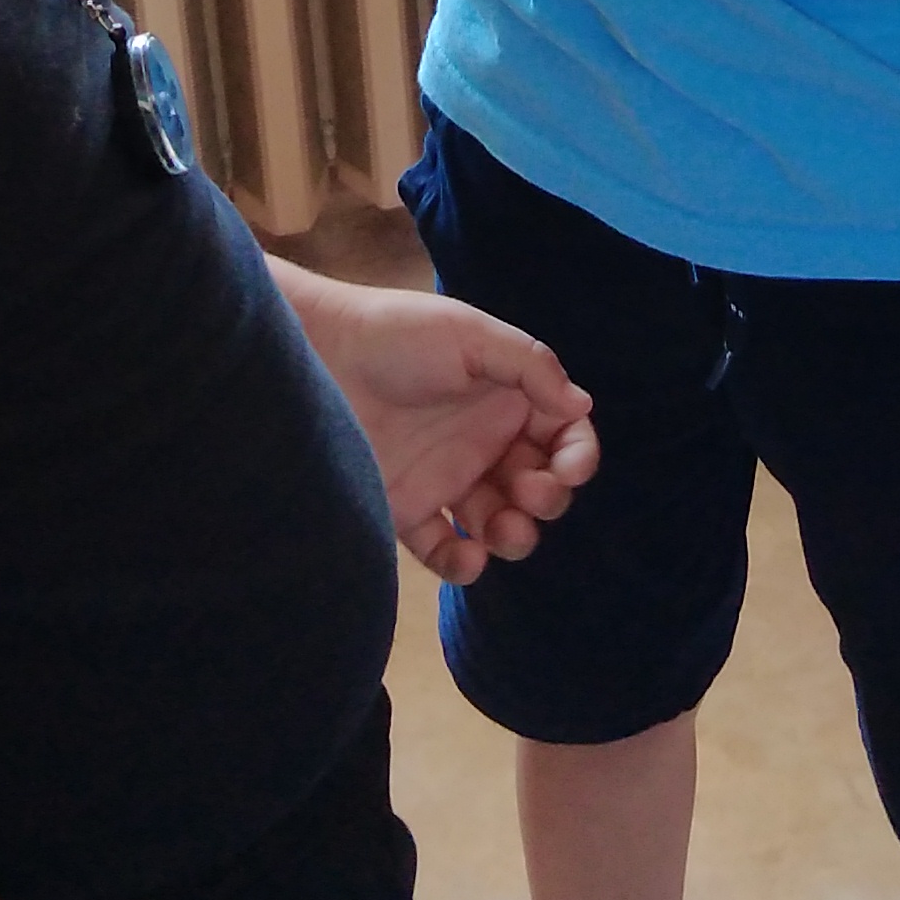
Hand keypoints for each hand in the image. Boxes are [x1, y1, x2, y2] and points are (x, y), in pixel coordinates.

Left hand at [278, 270, 599, 583]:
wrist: (319, 357)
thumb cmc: (396, 334)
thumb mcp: (471, 334)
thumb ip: (530, 366)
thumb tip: (581, 406)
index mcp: (508, 400)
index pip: (563, 438)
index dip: (576, 458)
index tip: (568, 469)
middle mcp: (484, 443)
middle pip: (540, 489)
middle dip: (548, 500)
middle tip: (527, 491)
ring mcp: (448, 479)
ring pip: (501, 526)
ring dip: (516, 537)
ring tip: (503, 530)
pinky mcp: (409, 510)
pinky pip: (446, 552)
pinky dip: (463, 566)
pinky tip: (468, 558)